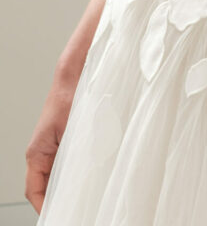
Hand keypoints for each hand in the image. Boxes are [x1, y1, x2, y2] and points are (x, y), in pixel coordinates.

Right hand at [25, 66, 80, 212]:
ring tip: (85, 197)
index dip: (44, 206)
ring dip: (70, 186)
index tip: (58, 214)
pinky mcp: (65, 142)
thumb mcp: (72, 131)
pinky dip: (77, 172)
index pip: (34, 191)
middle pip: (47, 187)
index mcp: (37, 154)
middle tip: (77, 209)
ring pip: (59, 176)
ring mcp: (53, 148)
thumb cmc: (70, 97)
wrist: (75, 76)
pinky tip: (91, 176)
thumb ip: (72, 157)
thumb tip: (76, 181)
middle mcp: (42, 153)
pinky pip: (67, 164)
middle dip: (60, 199)